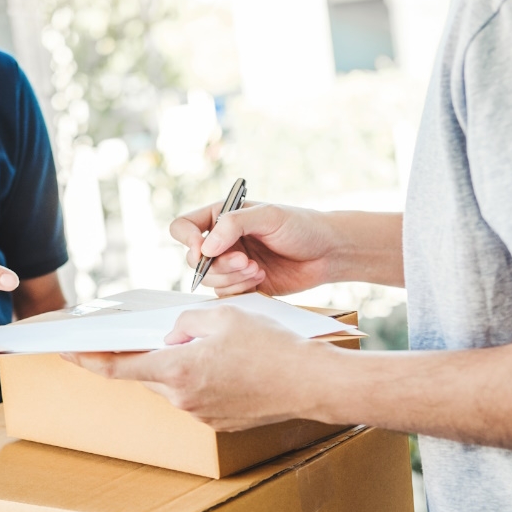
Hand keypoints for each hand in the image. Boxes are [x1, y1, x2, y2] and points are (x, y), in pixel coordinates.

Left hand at [67, 306, 321, 430]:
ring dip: (182, 363)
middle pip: (150, 373)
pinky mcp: (220, 421)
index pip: (118, 368)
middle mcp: (184, 398)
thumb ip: (185, 320)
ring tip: (214, 344)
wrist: (310, 382)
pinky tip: (229, 363)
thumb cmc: (270, 345)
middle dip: (150, 353)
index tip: (66, 351)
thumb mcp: (222, 315)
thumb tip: (173, 333)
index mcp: (178, 369)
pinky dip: (203, 377)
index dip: (87, 359)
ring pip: (176, 383)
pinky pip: (198, 395)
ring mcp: (202, 414)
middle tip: (162, 333)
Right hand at [172, 202, 335, 295]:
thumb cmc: (302, 226)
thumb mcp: (269, 216)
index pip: (183, 227)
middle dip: (220, 265)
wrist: (328, 252)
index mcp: (222, 217)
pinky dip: (240, 290)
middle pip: (194, 260)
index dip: (188, 241)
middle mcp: (222, 241)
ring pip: (209, 280)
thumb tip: (204, 247)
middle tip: (247, 262)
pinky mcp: (243, 285)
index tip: (204, 251)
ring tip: (258, 269)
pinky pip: (225, 295)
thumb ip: (233, 225)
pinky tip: (262, 279)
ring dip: (232, 278)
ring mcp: (231, 264)